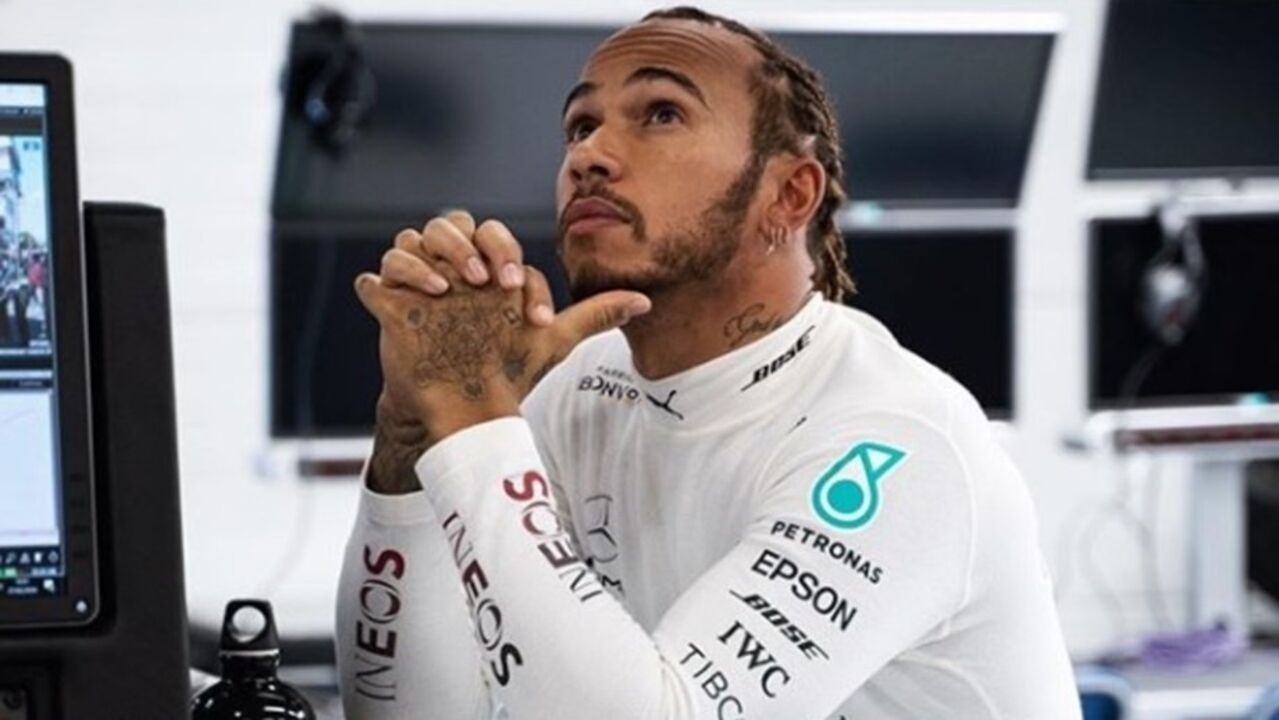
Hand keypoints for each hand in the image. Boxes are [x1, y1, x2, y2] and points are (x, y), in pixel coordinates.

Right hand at [354, 260, 650, 443]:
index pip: (492, 236)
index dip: (503, 252)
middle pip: (448, 224)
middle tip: (483, 283)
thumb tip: (645, 302)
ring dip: (426, 256)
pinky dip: (391, 280)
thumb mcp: (552, 342)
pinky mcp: (391, 307)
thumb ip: (595, 315)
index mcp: (488, 266)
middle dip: (464, 245)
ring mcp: (419, 286)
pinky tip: (416, 300)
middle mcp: (454, 268)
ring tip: (447, 290)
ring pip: (410, 238)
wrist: (463, 408)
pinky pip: (376, 277)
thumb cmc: (507, 367)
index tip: (513, 295)